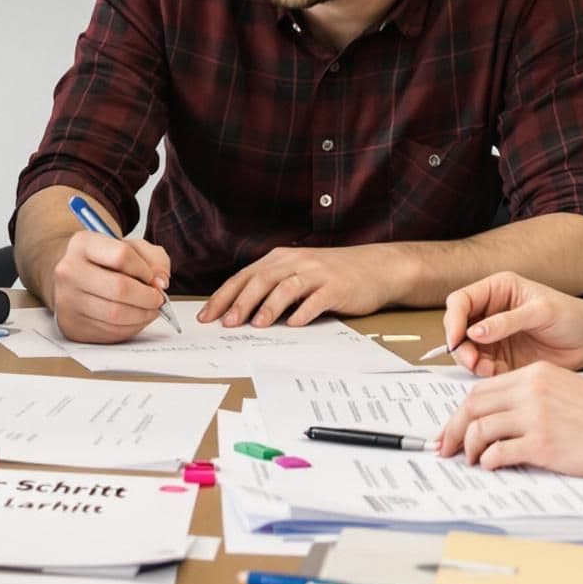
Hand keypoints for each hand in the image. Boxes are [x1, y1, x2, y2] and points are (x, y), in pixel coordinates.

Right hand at [49, 230, 171, 343]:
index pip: (121, 255)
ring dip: (142, 315)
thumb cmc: (104, 261)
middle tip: (158, 299)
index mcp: (82, 244)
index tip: (152, 277)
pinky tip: (134, 319)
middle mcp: (68, 271)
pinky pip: (110, 332)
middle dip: (148, 297)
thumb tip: (161, 282)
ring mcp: (66, 301)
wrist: (72, 277)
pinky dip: (131, 328)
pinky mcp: (71, 325)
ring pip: (116, 315)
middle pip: (119, 289)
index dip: (145, 269)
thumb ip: (152, 258)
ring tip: (149, 309)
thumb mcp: (129, 246)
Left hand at [199, 244, 392, 326]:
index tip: (207, 316)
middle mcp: (296, 261)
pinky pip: (316, 299)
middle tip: (227, 323)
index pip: (244, 276)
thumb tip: (238, 312)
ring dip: (269, 307)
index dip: (224, 296)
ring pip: (286, 288)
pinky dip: (304, 312)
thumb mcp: (297, 273)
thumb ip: (272, 286)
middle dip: (241, 302)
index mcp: (281, 259)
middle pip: (261, 280)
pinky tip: (294, 325)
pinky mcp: (337, 287)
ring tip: (256, 325)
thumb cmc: (331, 274)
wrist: (375, 267)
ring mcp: (317, 273)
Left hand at [432, 364, 582, 476]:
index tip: (453, 428)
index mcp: (535, 374)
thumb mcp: (565, 389)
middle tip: (446, 448)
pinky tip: (492, 466)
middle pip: (472, 406)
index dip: (462, 412)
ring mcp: (535, 416)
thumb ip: (531, 396)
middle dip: (454, 429)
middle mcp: (530, 390)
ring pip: (480, 429)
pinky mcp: (542, 443)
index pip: (482, 390)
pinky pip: (498, 452)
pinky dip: (488, 461)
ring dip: (469, 448)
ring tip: (472, 460)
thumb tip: (498, 419)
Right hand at [440, 271, 582, 373]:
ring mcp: (494, 337)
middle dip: (459, 345)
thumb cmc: (571, 316)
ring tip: (484, 369)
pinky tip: (493, 373)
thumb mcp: (540, 312)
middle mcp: (490, 312)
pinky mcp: (502, 358)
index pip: (461, 301)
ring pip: (467, 350)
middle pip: (458, 327)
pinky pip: (482, 366)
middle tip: (470, 360)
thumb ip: (506, 321)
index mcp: (497, 290)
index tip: (456, 339)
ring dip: (470, 361)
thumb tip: (473, 332)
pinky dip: (483, 372)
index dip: (453, 319)